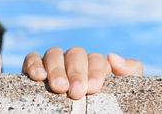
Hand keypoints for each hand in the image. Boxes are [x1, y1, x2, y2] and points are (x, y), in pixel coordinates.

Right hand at [22, 47, 142, 99]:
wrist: (90, 111)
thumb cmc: (107, 104)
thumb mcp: (123, 89)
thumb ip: (129, 71)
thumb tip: (112, 56)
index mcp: (96, 66)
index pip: (97, 59)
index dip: (95, 71)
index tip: (93, 88)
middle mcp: (75, 62)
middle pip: (75, 54)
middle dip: (76, 72)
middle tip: (77, 92)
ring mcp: (55, 64)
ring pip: (54, 53)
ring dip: (57, 68)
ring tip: (59, 88)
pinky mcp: (35, 69)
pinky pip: (32, 58)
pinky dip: (34, 63)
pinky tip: (38, 76)